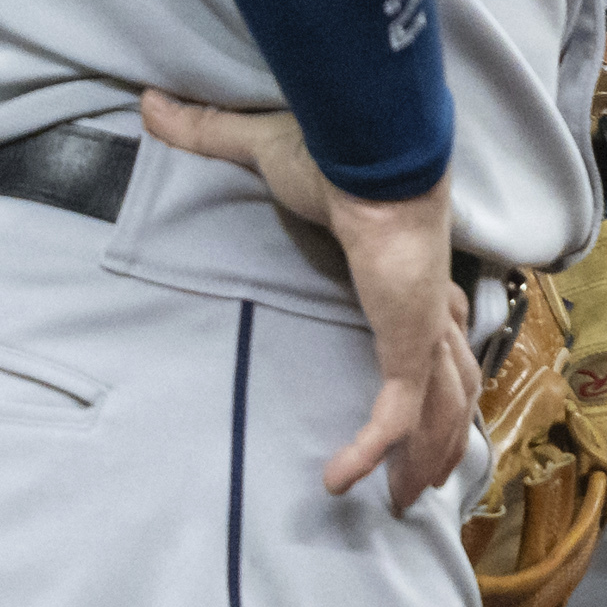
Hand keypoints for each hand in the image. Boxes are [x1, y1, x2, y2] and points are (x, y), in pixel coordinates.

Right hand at [144, 90, 485, 501]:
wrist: (369, 149)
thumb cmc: (335, 149)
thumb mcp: (264, 150)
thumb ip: (211, 136)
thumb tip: (154, 104)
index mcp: (408, 270)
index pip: (437, 328)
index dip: (434, 366)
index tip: (418, 401)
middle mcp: (427, 304)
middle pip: (453, 380)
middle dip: (441, 434)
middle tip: (415, 482)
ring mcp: (421, 325)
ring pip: (441, 406)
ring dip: (421, 456)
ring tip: (396, 502)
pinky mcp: (404, 340)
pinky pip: (395, 410)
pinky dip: (372, 448)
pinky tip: (337, 479)